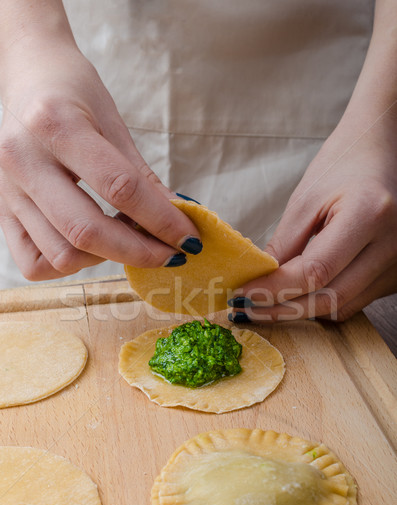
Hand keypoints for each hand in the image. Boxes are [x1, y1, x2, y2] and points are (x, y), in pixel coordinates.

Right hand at [0, 40, 200, 280]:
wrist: (26, 75)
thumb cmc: (73, 93)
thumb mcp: (113, 123)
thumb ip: (143, 178)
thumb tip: (179, 220)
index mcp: (56, 125)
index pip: (120, 188)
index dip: (162, 220)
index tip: (189, 238)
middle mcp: (23, 161)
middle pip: (87, 232)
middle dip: (140, 252)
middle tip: (170, 253)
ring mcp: (7, 190)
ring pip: (61, 255)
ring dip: (104, 258)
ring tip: (125, 239)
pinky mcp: (1, 211)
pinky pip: (35, 263)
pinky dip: (69, 263)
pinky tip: (89, 244)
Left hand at [229, 107, 396, 321]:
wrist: (383, 154)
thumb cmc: (344, 167)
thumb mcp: (306, 199)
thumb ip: (284, 244)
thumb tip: (259, 284)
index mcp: (368, 215)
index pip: (315, 271)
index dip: (275, 289)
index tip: (242, 294)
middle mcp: (392, 244)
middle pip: (330, 298)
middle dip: (283, 308)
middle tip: (247, 308)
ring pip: (341, 307)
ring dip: (300, 310)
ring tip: (266, 304)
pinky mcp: (395, 274)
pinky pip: (354, 302)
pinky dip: (322, 303)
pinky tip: (298, 295)